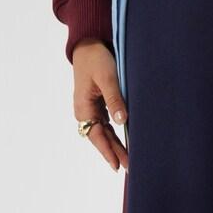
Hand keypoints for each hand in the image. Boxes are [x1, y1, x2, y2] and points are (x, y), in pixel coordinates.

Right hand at [73, 39, 127, 171]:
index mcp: (83, 107)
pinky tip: (124, 143)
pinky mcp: (98, 105)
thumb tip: (122, 121)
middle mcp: (85, 111)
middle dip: (114, 152)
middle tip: (129, 167)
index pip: (97, 135)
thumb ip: (114, 99)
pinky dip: (115, 135)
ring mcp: (91, 109)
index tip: (117, 165)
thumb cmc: (96, 59)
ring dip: (115, 145)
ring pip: (104, 133)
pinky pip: (106, 125)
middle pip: (100, 138)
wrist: (88, 44)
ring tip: (128, 160)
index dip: (108, 151)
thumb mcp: (107, 78)